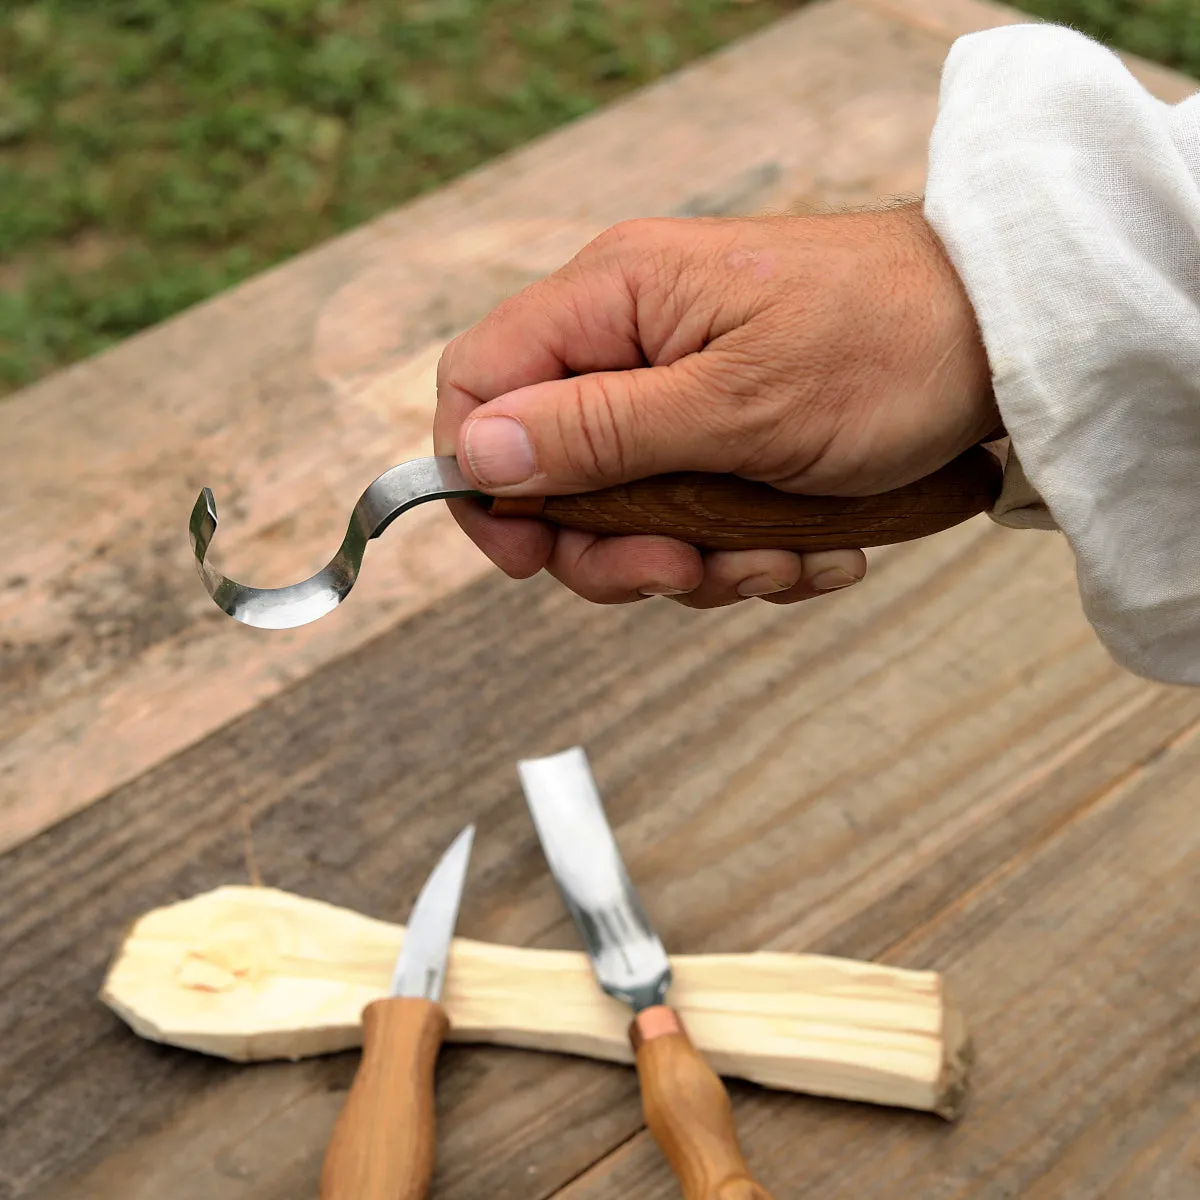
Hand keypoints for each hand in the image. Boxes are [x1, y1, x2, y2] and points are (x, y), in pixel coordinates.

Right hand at [433, 202, 995, 607]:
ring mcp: (678, 391)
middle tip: (686, 567)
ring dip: (696, 558)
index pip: (476, 383)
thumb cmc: (887, 346)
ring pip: (625, 512)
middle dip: (613, 546)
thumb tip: (478, 455)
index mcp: (612, 299)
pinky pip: (692, 516)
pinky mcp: (723, 434)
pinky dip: (745, 550)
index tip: (528, 555)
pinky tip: (813, 547)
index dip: (478, 477)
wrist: (1005, 342)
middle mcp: (630, 341)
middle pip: (548, 470)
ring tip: (781, 554)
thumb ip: (599, 431)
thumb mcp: (739, 404)